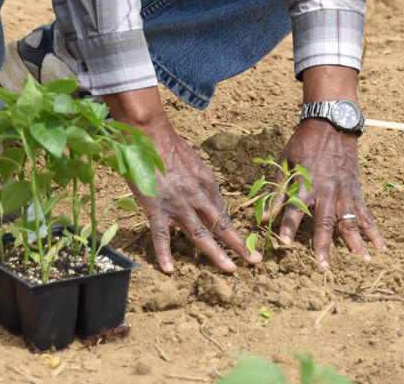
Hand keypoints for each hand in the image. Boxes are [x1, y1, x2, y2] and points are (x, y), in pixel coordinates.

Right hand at [104, 87, 259, 274]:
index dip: (234, 231)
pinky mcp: (156, 208)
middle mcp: (197, 196)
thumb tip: (202, 196)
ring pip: (199, 234)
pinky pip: (161, 235)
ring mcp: (177, 204)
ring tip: (230, 269)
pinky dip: (164, 254)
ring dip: (216, 253)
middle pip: (221, 225)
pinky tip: (169, 270)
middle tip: (255, 261)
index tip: (246, 244)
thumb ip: (198, 182)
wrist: (148, 133)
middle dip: (239, 245)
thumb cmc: (167, 144)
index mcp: (206, 183)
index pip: (223, 213)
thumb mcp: (192, 162)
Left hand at [277, 118, 386, 267]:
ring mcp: (344, 193)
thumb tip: (263, 216)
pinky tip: (381, 246)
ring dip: (355, 243)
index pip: (294, 209)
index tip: (283, 244)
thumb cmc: (303, 144)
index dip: (288, 226)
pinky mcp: (356, 192)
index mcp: (306, 183)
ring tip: (362, 261)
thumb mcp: (285, 162)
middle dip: (322, 244)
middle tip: (322, 265)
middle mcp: (326, 191)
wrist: (331, 125)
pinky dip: (374, 231)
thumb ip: (277, 191)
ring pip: (349, 222)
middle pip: (324, 222)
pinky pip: (366, 214)